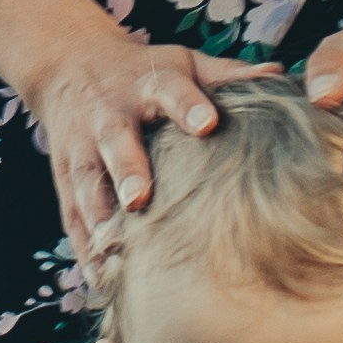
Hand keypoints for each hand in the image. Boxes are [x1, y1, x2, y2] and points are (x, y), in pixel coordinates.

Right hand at [32, 38, 281, 272]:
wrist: (70, 66)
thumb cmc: (142, 73)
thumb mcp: (181, 63)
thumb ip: (224, 74)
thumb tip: (276, 72)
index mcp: (146, 85)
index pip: (169, 91)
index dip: (187, 106)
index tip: (208, 124)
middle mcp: (109, 116)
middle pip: (116, 143)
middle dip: (126, 170)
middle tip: (140, 199)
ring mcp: (83, 150)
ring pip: (88, 186)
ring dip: (100, 218)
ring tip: (114, 252)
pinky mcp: (66, 181)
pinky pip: (73, 218)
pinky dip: (85, 249)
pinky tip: (101, 278)